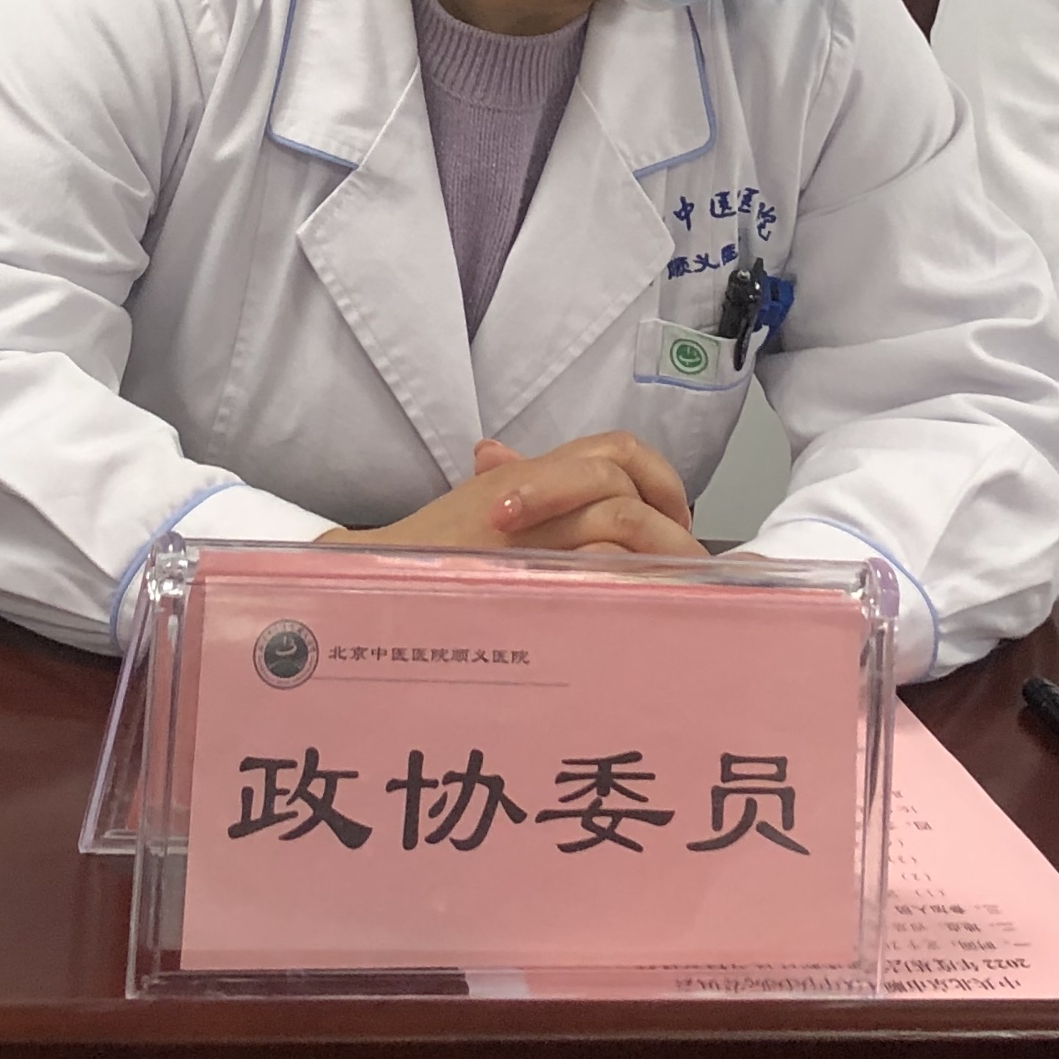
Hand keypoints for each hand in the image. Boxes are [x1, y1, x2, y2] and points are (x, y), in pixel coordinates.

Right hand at [317, 431, 703, 557]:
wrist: (369, 579)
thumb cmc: (422, 556)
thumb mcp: (469, 510)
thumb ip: (506, 488)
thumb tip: (499, 458)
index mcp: (529, 473)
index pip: (616, 450)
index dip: (661, 480)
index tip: (676, 522)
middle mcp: (532, 490)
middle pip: (624, 476)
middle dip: (671, 519)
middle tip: (689, 562)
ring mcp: (527, 527)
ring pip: (618, 518)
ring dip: (658, 554)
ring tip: (676, 591)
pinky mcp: (522, 565)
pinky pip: (592, 563)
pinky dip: (623, 581)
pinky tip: (639, 607)